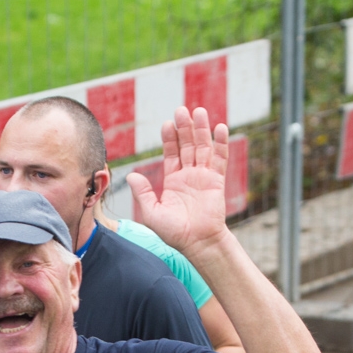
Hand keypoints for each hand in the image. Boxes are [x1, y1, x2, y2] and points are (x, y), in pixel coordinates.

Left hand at [128, 106, 229, 257]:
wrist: (197, 243)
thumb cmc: (174, 232)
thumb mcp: (152, 213)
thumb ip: (143, 193)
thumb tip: (131, 175)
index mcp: (173, 180)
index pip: (171, 153)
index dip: (170, 138)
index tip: (167, 123)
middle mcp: (189, 175)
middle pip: (187, 145)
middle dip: (184, 128)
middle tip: (181, 110)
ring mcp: (204, 177)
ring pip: (203, 148)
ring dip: (201, 130)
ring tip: (199, 112)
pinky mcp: (217, 181)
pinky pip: (220, 159)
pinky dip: (221, 144)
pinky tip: (220, 128)